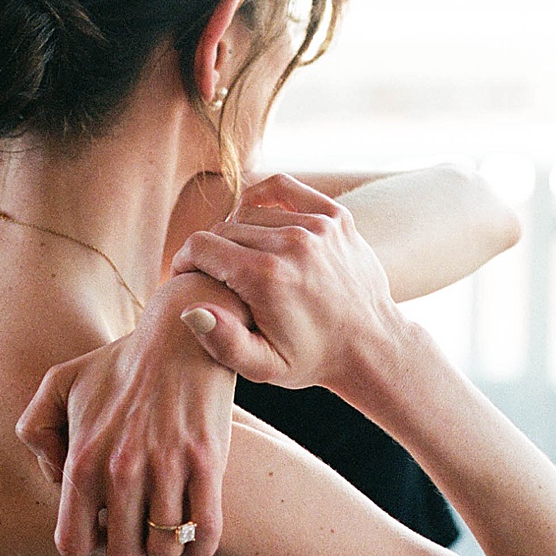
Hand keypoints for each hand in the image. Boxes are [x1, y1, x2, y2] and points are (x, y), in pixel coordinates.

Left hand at [16, 274, 244, 555]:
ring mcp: (167, 468)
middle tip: (138, 528)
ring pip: (164, 550)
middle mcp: (121, 469)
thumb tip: (55, 477)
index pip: (74, 544)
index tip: (103, 527)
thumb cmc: (119, 364)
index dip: (89, 545)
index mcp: (83, 459)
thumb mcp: (58, 382)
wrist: (182, 335)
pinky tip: (195, 529)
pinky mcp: (207, 464)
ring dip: (165, 547)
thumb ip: (35, 430)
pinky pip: (206, 534)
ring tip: (166, 526)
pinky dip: (200, 547)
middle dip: (130, 551)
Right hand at [171, 174, 404, 401]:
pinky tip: (256, 218)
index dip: (184, 261)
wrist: (370, 345)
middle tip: (216, 276)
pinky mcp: (335, 216)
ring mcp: (316, 226)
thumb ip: (222, 341)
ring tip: (241, 259)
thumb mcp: (263, 367)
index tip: (186, 277)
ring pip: (250, 212)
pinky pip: (282, 188)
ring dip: (238, 233)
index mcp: (266, 277)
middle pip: (223, 229)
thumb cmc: (311, 359)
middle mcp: (291, 244)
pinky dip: (262, 198)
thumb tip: (189, 308)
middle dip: (211, 252)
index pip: (200, 246)